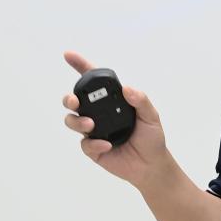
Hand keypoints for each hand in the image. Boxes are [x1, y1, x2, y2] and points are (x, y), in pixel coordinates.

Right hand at [62, 50, 176, 191]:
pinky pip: (85, 144)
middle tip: (74, 101)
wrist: (151, 165)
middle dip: (69, 98)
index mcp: (111, 102)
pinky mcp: (92, 149)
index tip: (68, 55)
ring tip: (90, 125)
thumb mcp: (151, 116)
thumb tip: (127, 88)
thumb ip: (141, 100)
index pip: (94, 82)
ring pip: (72, 121)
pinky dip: (94, 143)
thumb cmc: (151, 137)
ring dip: (77, 121)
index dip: (80, 66)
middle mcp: (98, 114)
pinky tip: (107, 145)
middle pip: (74, 101)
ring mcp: (93, 131)